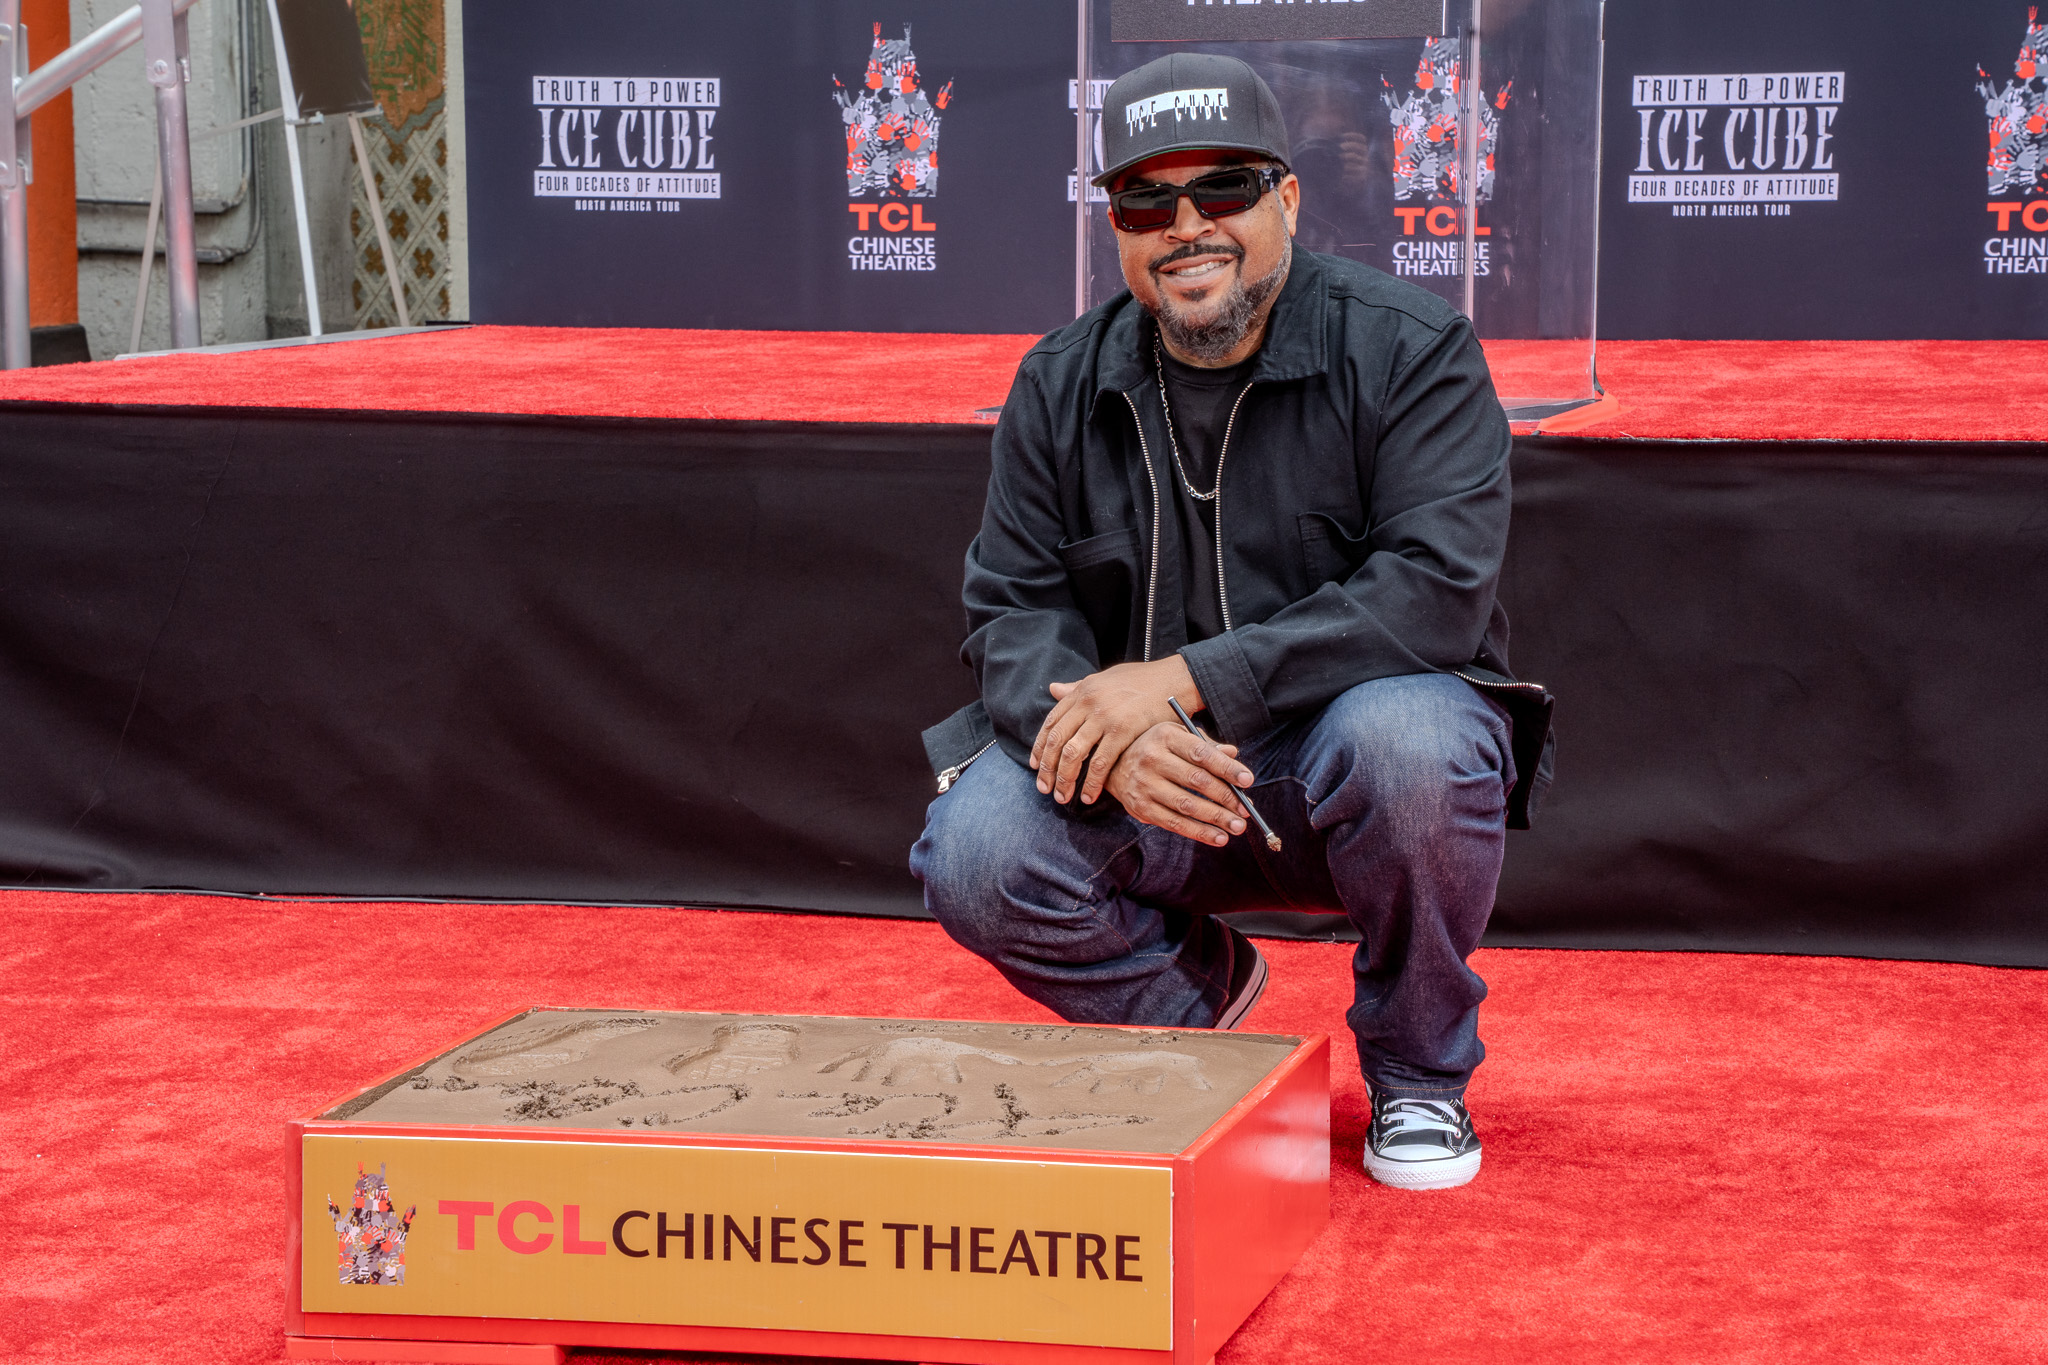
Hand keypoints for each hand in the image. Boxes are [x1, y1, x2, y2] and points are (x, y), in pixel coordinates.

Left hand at [1032, 657, 1201, 804]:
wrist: (1174, 679)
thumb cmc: (1142, 680)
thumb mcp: (1104, 678)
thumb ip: (1077, 687)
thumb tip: (1052, 688)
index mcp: (1082, 692)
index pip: (1051, 723)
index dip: (1039, 747)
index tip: (1035, 766)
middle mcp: (1088, 703)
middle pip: (1057, 741)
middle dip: (1047, 769)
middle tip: (1044, 789)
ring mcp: (1104, 717)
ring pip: (1073, 754)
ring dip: (1065, 779)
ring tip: (1063, 797)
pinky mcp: (1123, 731)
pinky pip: (1101, 762)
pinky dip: (1092, 783)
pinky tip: (1088, 796)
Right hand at [1104, 723, 1255, 846]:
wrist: (1112, 764)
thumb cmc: (1155, 747)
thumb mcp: (1177, 736)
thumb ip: (1205, 745)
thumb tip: (1233, 753)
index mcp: (1165, 736)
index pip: (1201, 753)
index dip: (1226, 768)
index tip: (1248, 780)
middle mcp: (1151, 758)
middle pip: (1196, 781)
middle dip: (1225, 797)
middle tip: (1246, 811)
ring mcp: (1143, 784)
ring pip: (1186, 805)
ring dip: (1215, 819)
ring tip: (1237, 827)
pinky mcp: (1140, 807)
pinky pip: (1173, 823)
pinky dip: (1198, 832)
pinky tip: (1218, 838)